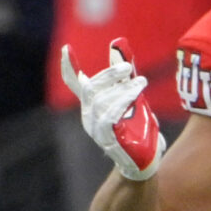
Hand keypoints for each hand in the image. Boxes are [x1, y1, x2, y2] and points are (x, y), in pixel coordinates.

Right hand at [61, 40, 164, 179]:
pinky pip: (109, 116)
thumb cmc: (137, 129)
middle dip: (109, 74)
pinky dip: (122, 101)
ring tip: (141, 82)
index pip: (75, 84)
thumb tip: (119, 48)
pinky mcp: (107, 138)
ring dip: (122, 88)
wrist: (143, 162)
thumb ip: (125, 77)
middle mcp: (89, 116)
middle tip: (128, 67)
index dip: (69, 67)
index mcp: (92, 105)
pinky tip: (136, 95)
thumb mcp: (132, 99)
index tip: (66, 49)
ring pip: (101, 101)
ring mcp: (96, 128)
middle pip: (90, 88)